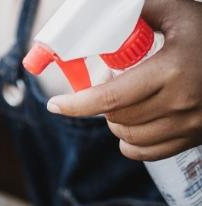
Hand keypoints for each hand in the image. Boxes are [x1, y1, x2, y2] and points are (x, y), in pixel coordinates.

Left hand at [46, 0, 201, 160]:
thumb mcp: (179, 13)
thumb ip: (142, 9)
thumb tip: (104, 13)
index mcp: (172, 70)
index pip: (111, 98)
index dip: (77, 104)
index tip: (55, 105)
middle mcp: (181, 103)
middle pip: (116, 118)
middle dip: (100, 105)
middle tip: (105, 87)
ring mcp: (189, 125)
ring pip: (127, 138)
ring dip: (115, 122)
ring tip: (123, 102)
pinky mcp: (193, 138)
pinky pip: (145, 153)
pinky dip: (130, 143)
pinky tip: (134, 124)